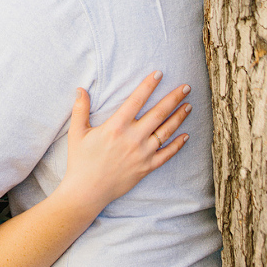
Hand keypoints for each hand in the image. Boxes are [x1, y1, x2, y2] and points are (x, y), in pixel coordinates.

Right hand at [59, 72, 191, 216]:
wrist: (86, 192)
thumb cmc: (80, 161)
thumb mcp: (77, 133)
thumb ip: (80, 110)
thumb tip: (80, 89)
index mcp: (116, 127)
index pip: (136, 100)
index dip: (149, 85)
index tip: (159, 73)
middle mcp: (132, 138)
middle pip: (158, 113)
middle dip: (174, 98)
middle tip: (186, 87)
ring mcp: (142, 153)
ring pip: (166, 132)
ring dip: (179, 117)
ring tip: (189, 105)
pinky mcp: (146, 167)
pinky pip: (166, 154)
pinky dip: (178, 145)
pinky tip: (186, 135)